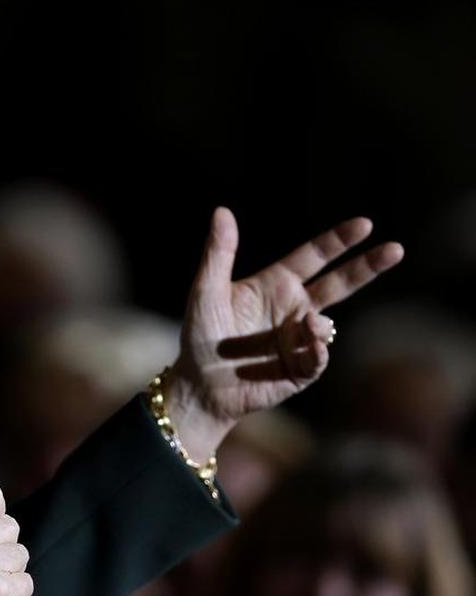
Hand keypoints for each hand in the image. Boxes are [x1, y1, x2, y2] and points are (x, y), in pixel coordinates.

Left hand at [165, 207, 403, 459]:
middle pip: (338, 283)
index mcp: (275, 285)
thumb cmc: (200, 335)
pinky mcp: (301, 369)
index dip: (338, 241)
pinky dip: (318, 352)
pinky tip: (313, 347)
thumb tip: (222, 211)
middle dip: (367, 266)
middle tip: (396, 248)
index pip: (313, 257)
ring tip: (307, 326)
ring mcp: (300, 339)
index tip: (365, 224)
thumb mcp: (205, 290)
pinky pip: (319, 358)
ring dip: (320, 325)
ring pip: (327, 325)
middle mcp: (293, 309)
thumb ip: (218, 253)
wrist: (199, 385)